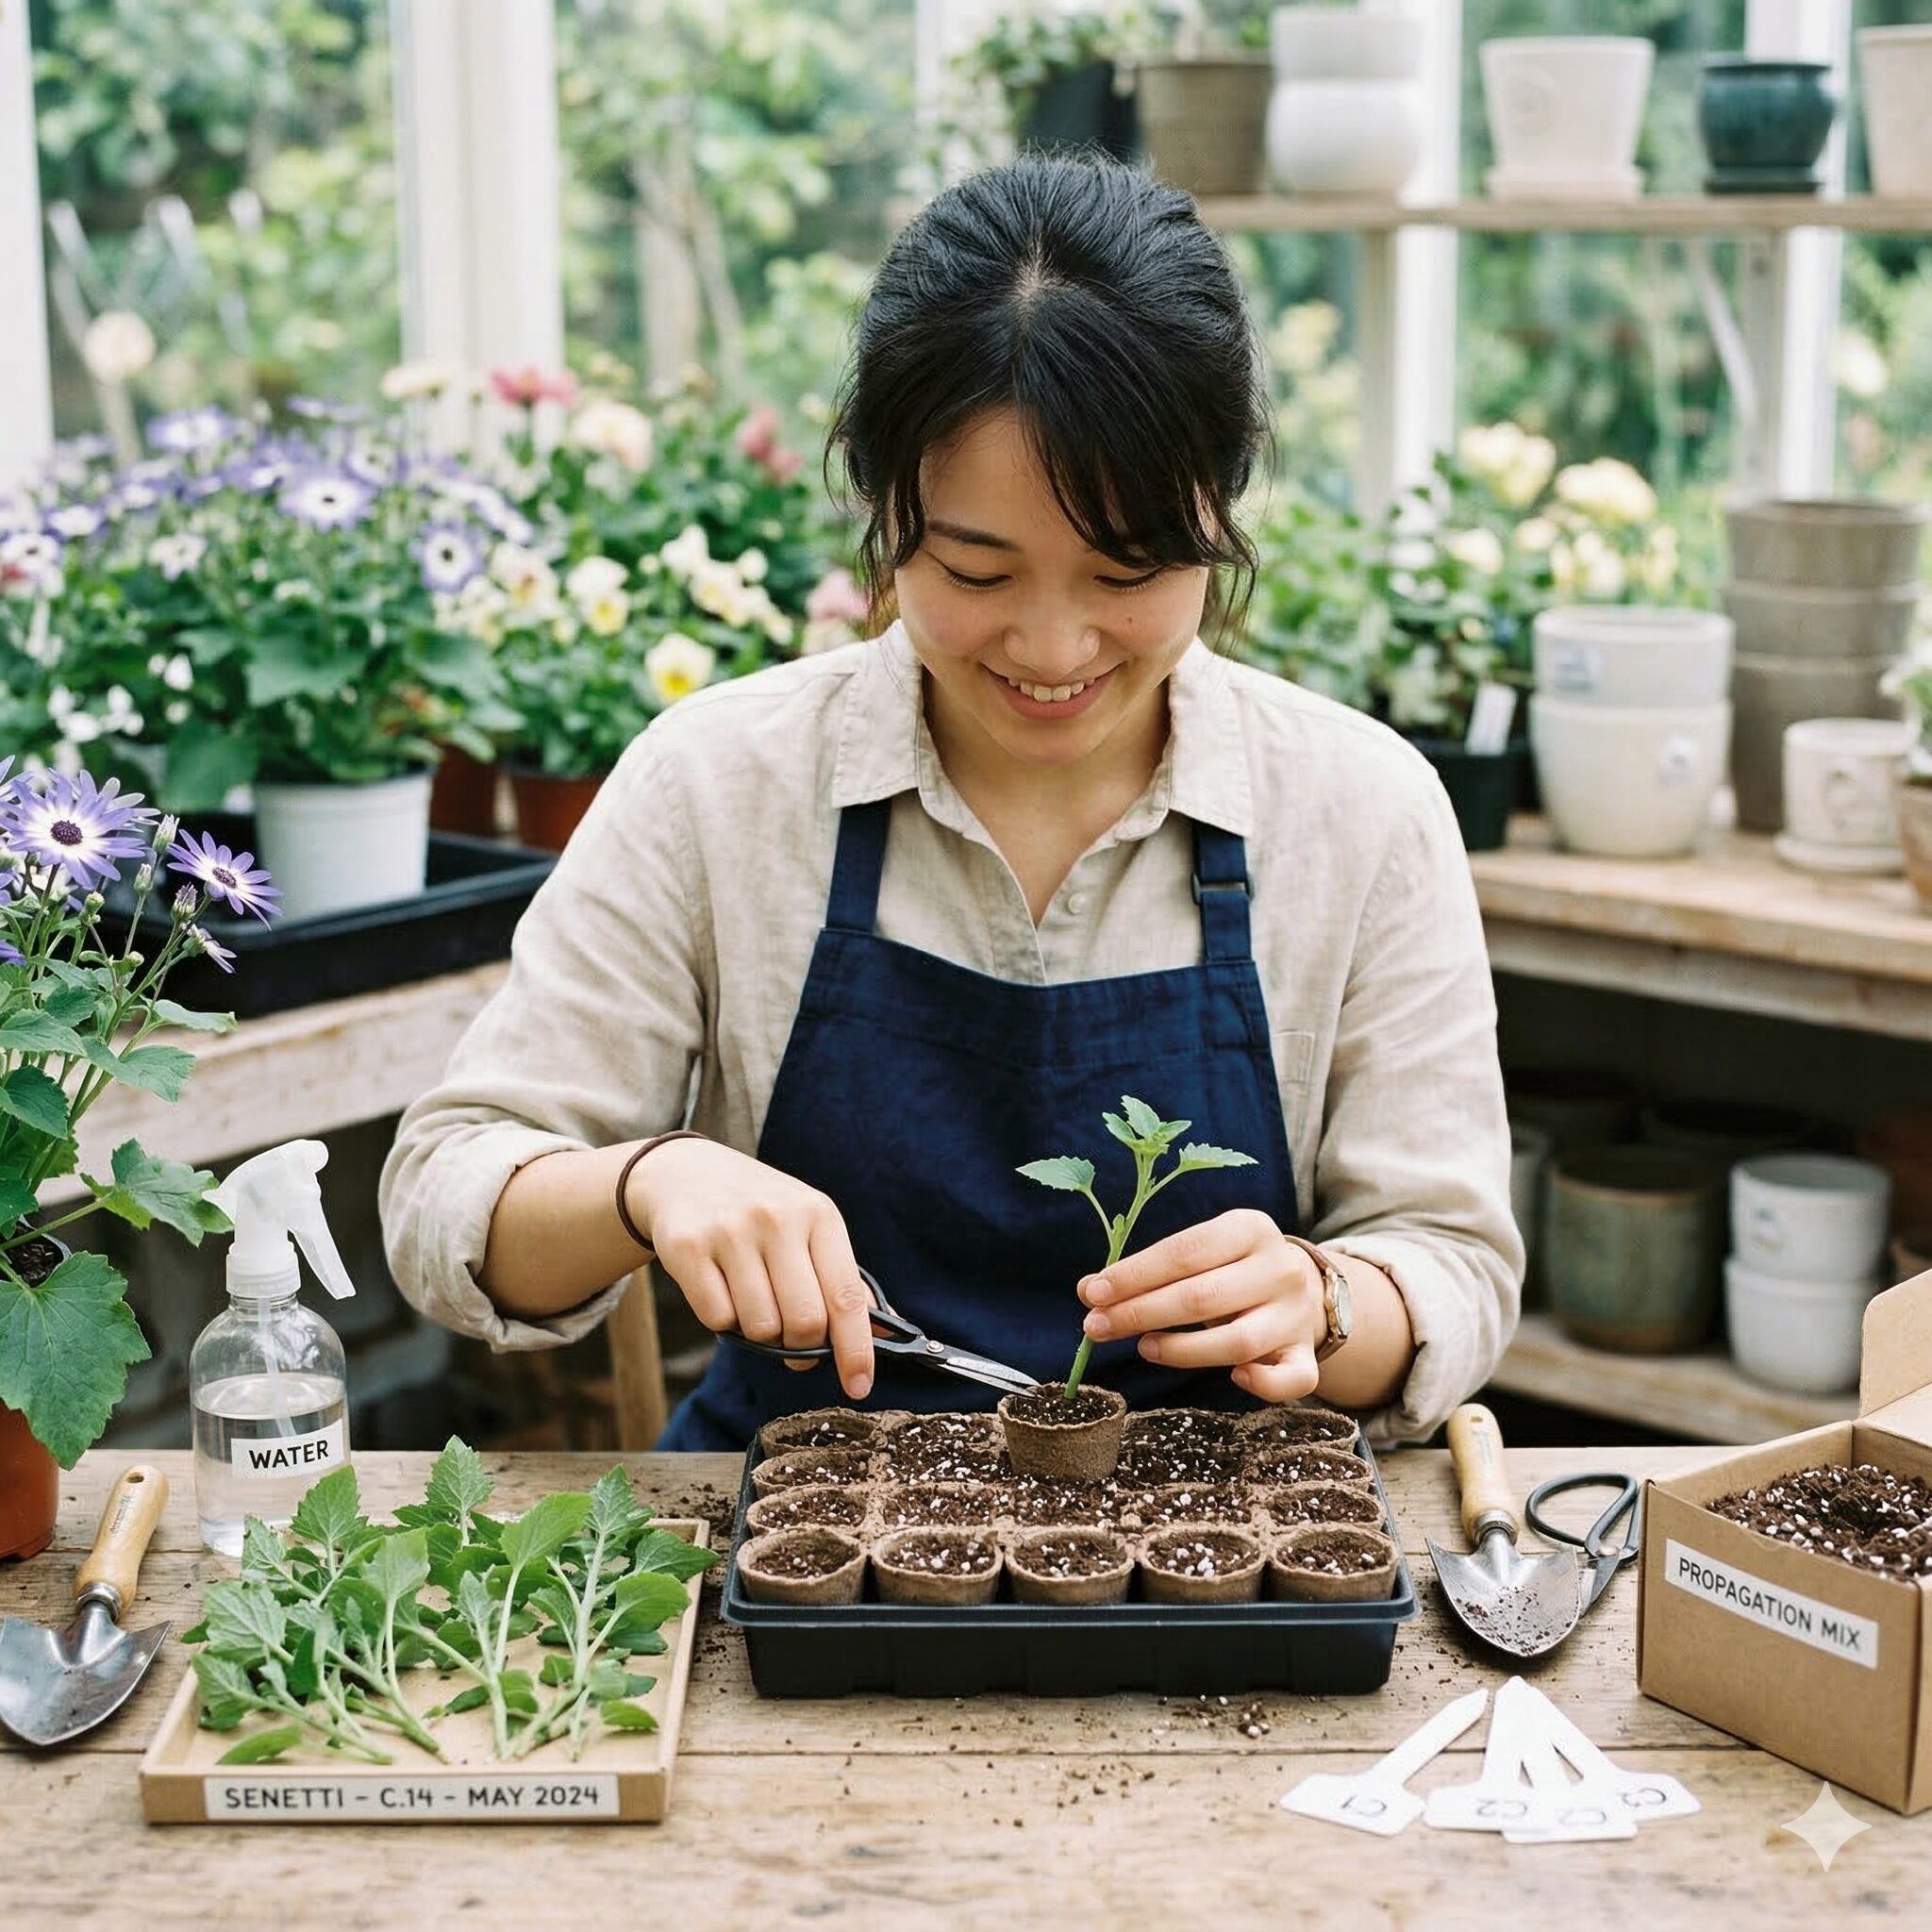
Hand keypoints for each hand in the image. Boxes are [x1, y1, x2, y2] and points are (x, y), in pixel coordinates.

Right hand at [626, 1139, 874, 1399]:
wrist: (687, 1173)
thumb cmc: (762, 1212)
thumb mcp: (810, 1227)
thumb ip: (843, 1279)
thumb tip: (886, 1332)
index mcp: (819, 1214)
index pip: (846, 1296)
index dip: (856, 1349)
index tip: (860, 1386)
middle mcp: (778, 1219)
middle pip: (804, 1321)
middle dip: (802, 1348)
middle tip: (793, 1344)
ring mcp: (731, 1231)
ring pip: (761, 1327)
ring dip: (761, 1334)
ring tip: (756, 1306)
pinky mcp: (689, 1247)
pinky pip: (718, 1320)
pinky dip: (725, 1322)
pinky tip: (723, 1292)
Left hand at [1075, 1208, 1325, 1404]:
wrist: (1306, 1290)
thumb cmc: (1233, 1269)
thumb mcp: (1201, 1253)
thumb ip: (1152, 1270)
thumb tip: (1090, 1290)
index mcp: (1250, 1229)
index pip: (1185, 1250)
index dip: (1135, 1274)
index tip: (1093, 1293)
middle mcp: (1279, 1269)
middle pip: (1202, 1297)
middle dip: (1140, 1313)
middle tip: (1096, 1328)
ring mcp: (1296, 1315)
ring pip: (1238, 1342)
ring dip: (1181, 1350)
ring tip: (1144, 1348)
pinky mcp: (1307, 1355)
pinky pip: (1292, 1380)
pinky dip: (1263, 1384)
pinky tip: (1233, 1378)